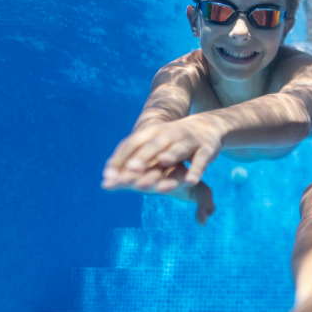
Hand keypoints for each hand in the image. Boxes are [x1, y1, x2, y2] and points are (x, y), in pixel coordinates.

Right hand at [101, 161, 215, 224]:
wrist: (173, 152)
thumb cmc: (185, 178)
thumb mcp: (198, 191)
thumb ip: (203, 204)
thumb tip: (204, 223)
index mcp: (180, 170)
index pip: (175, 177)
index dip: (169, 184)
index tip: (162, 190)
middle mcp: (164, 163)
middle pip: (154, 171)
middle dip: (147, 179)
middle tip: (138, 186)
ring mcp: (148, 159)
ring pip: (137, 166)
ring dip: (127, 176)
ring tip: (114, 185)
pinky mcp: (136, 158)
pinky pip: (125, 164)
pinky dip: (117, 173)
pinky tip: (106, 184)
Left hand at [102, 115, 224, 188]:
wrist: (207, 126)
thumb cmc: (170, 144)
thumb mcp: (152, 148)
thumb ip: (131, 166)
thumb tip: (105, 185)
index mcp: (152, 133)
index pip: (132, 143)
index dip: (120, 158)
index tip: (108, 175)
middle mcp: (169, 134)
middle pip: (154, 145)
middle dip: (143, 157)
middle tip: (130, 170)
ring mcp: (189, 141)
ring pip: (179, 149)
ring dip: (171, 155)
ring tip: (163, 161)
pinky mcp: (206, 149)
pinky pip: (200, 160)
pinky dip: (196, 170)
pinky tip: (190, 181)